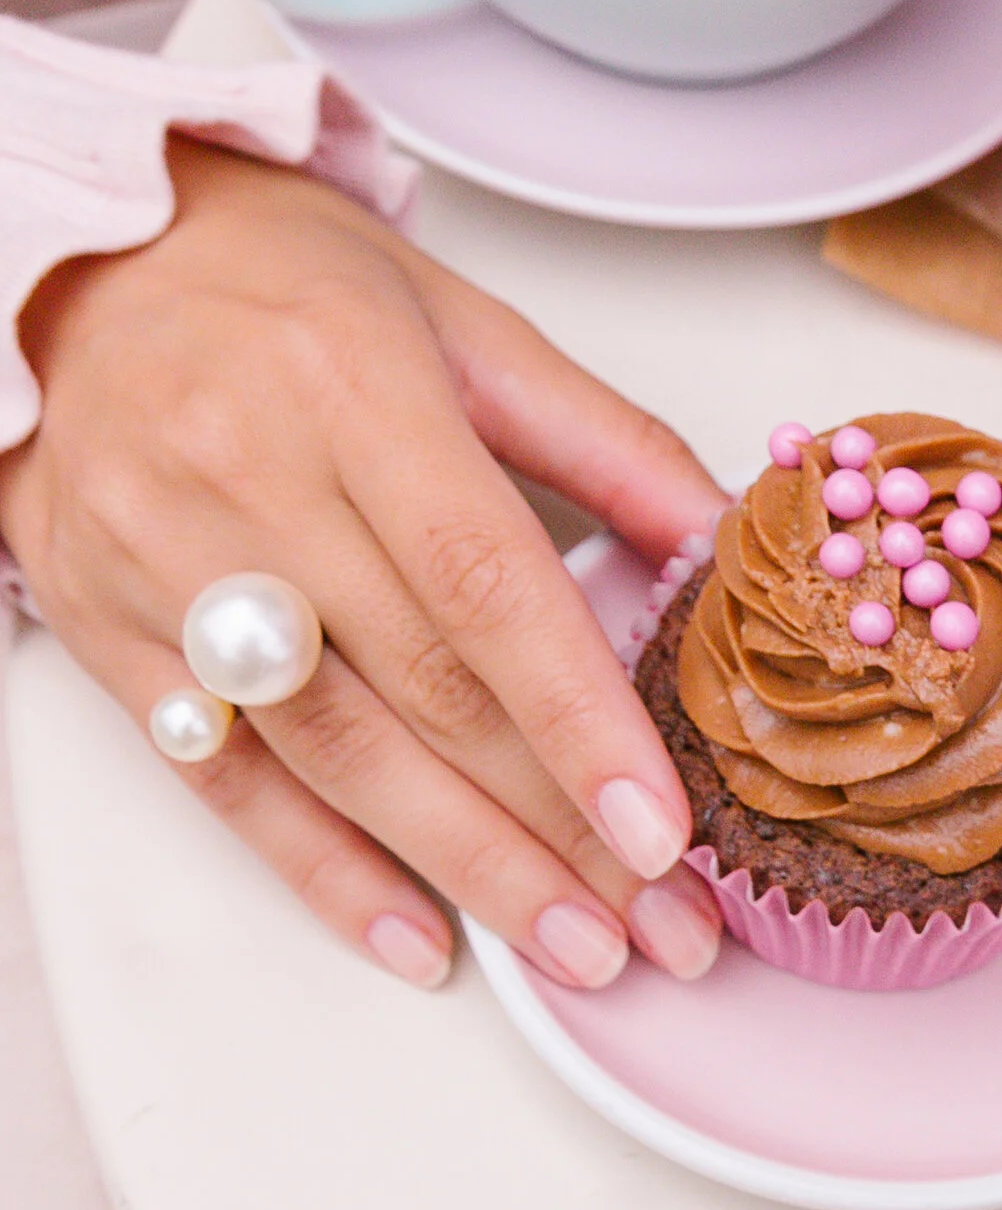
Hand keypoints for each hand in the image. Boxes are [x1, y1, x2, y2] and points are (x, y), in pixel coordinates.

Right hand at [1, 145, 726, 988]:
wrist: (70, 262)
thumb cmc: (277, 285)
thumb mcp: (459, 319)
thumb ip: (602, 440)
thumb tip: (724, 549)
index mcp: (352, 387)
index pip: (485, 584)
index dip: (578, 721)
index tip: (661, 829)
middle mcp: (244, 478)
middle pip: (425, 690)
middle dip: (558, 827)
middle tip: (666, 923)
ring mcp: (161, 564)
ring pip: (334, 753)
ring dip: (469, 868)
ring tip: (578, 947)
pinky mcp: (103, 627)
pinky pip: (225, 778)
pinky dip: (325, 870)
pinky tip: (419, 938)